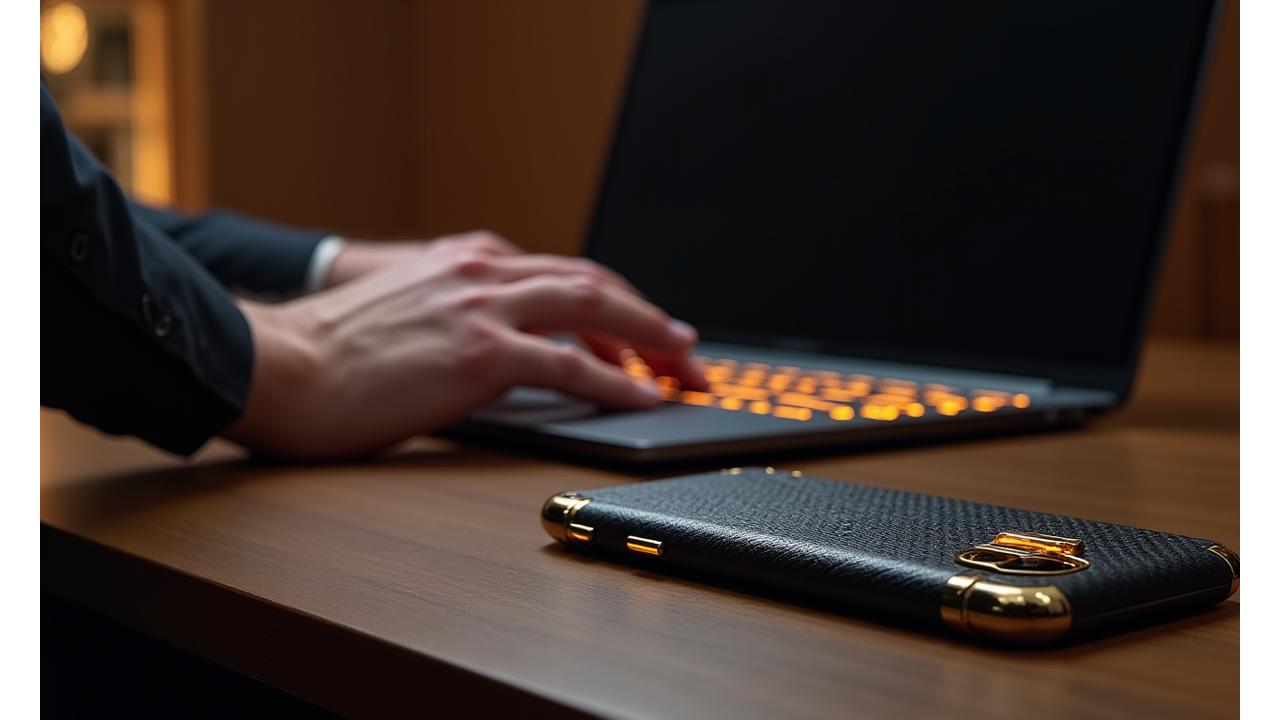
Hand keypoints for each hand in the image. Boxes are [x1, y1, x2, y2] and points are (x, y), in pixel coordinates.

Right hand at [224, 231, 706, 457]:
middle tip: (685, 352)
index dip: (615, 303)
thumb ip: (457, 314)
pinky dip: (618, 383)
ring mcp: (483, 307)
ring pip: (595, 311)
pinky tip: (643, 400)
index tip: (645, 331)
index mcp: (466, 261)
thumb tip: (504, 350)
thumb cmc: (327, 354)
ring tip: (684, 371)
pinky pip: (571, 366)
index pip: (564, 274)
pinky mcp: (480, 352)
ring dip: (650, 343)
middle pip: (593, 284)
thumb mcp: (404, 312)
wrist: (278, 365)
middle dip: (649, 319)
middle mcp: (482, 271)